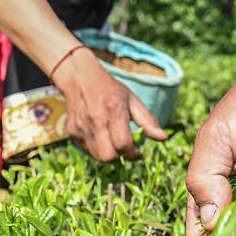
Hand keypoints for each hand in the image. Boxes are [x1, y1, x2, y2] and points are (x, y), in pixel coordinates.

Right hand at [51, 48, 166, 160]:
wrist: (80, 78)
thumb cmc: (111, 91)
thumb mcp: (132, 100)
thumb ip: (148, 120)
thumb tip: (163, 138)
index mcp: (114, 109)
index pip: (124, 144)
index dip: (133, 153)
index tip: (137, 153)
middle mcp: (95, 119)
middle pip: (109, 156)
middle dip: (120, 157)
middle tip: (125, 149)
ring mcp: (81, 127)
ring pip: (98, 157)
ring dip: (109, 155)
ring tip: (113, 142)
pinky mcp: (72, 132)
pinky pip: (87, 151)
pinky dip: (97, 150)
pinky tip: (101, 137)